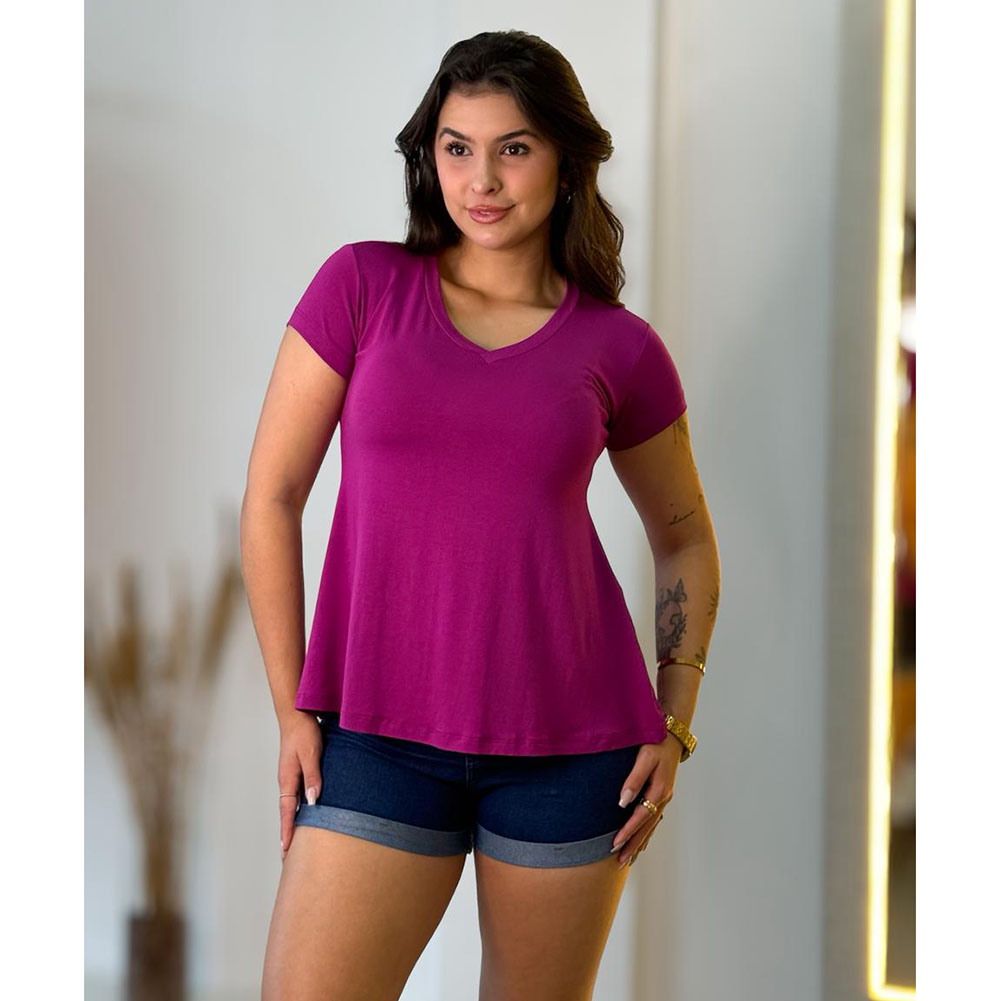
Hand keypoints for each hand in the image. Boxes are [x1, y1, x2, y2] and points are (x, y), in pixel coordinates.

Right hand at [277, 712, 322, 861]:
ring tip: (296, 845)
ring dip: (293, 825)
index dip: (288, 832)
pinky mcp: (298, 772)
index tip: (286, 852)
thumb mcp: (311, 754)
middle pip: (287, 815)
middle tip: (287, 860)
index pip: (287, 812)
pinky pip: (298, 797)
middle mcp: (287, 782)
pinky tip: (307, 817)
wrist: (297, 714)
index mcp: (287, 780)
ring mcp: (291, 778)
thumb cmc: (304, 732)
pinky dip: (299, 811)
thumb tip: (314, 802)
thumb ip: (313, 776)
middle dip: (287, 836)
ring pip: (292, 807)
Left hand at [610, 734, 682, 867]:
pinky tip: (642, 841)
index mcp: (659, 790)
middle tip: (619, 862)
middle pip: (647, 827)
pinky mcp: (662, 794)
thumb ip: (634, 779)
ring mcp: (664, 797)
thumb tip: (622, 801)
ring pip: (651, 826)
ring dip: (639, 842)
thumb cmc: (656, 742)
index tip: (614, 844)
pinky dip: (647, 832)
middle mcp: (663, 797)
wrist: (673, 734)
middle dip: (633, 845)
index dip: (627, 832)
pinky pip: (653, 819)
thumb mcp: (645, 757)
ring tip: (628, 859)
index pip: (640, 817)